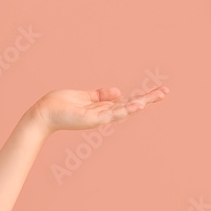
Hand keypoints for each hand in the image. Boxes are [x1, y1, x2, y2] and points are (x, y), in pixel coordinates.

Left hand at [30, 85, 167, 134]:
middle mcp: (103, 113)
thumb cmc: (60, 105)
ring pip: (124, 110)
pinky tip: (136, 105)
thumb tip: (119, 91)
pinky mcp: (91, 119)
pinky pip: (111, 114)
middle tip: (166, 92)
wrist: (43, 113)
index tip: (159, 91)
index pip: (127, 101)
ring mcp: (98, 117)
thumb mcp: (84, 96)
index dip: (143, 96)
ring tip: (157, 96)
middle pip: (131, 105)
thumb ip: (100, 95)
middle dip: (148, 99)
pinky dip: (124, 110)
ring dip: (141, 103)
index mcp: (102, 107)